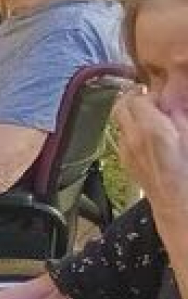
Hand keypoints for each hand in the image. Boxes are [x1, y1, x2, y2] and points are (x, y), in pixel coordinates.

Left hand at [114, 91, 187, 214]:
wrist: (178, 203)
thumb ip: (179, 116)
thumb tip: (171, 102)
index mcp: (151, 129)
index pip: (137, 98)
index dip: (149, 94)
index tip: (161, 96)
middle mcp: (132, 137)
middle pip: (120, 106)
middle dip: (132, 98)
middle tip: (148, 97)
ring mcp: (126, 150)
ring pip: (119, 121)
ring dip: (130, 113)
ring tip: (148, 114)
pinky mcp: (125, 161)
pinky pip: (122, 137)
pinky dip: (130, 129)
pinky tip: (146, 133)